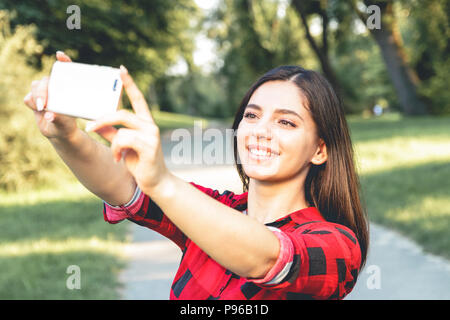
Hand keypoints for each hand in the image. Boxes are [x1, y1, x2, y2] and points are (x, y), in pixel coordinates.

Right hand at [23, 51, 77, 139]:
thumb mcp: (65, 124)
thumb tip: (49, 115)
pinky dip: (32, 103)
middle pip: (45, 80)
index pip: (67, 70)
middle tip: (44, 105)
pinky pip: (28, 98)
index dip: (64, 61)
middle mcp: (56, 86)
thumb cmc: (67, 125)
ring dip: (37, 97)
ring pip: (35, 86)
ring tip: (42, 109)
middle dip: (42, 91)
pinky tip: (39, 110)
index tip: (60, 55)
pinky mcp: (35, 98)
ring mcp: (44, 91)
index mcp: (68, 88)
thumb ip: (58, 119)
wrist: (59, 132)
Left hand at [86, 66, 169, 194]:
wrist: (156, 182)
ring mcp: (151, 135)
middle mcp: (150, 125)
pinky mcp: (149, 146)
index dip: (129, 84)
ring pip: (121, 127)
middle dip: (102, 119)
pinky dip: (117, 150)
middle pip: (122, 112)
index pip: (137, 98)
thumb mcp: (122, 145)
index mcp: (145, 122)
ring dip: (112, 142)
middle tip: (89, 127)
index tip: (121, 69)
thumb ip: (111, 132)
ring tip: (115, 154)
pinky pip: (124, 140)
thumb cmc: (140, 162)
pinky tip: (119, 159)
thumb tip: (95, 122)